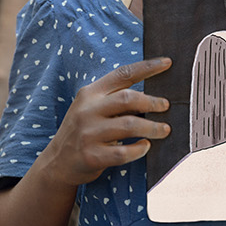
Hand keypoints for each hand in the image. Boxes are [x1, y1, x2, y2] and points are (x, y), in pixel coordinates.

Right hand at [34, 58, 172, 187]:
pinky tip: (145, 147)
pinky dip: (138, 149)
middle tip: (166, 106)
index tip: (167, 63)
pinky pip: (123, 152)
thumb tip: (151, 96)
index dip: (147, 67)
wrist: (57, 163)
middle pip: (128, 99)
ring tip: (164, 129)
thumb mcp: (90, 108)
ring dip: (152, 128)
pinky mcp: (91, 156)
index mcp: (90, 94)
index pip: (122, 74)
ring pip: (129, 125)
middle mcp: (87, 110)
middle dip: (152, 102)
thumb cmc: (83, 132)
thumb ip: (112, 99)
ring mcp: (88, 133)